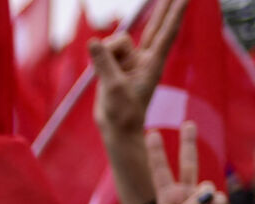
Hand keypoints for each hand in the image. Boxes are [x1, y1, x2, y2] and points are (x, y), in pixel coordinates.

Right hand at [89, 0, 188, 203]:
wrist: (117, 127)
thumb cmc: (122, 112)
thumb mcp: (113, 87)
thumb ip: (103, 62)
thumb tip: (94, 41)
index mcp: (152, 63)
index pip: (166, 33)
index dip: (175, 14)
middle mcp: (144, 58)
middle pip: (155, 27)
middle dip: (164, 9)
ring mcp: (130, 61)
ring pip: (117, 42)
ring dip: (107, 54)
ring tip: (107, 77)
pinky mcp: (117, 65)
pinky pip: (105, 51)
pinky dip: (99, 58)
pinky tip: (99, 73)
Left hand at [148, 122, 229, 203]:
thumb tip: (209, 190)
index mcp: (166, 198)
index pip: (160, 170)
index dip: (157, 152)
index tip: (151, 132)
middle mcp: (184, 195)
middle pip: (188, 164)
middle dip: (188, 143)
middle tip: (188, 122)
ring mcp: (202, 202)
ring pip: (209, 186)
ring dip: (204, 203)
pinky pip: (220, 201)